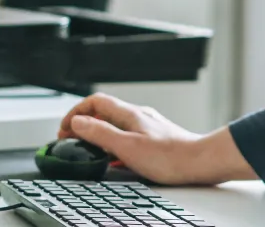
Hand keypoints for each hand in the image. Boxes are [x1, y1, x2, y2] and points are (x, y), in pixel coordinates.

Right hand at [58, 92, 256, 185]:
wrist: (200, 162)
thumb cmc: (169, 156)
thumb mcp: (126, 146)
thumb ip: (100, 133)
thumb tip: (78, 123)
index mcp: (129, 114)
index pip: (95, 102)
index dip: (76, 112)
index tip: (64, 128)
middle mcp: (138, 116)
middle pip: (104, 112)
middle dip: (84, 123)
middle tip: (71, 139)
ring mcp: (147, 127)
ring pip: (115, 126)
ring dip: (98, 135)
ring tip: (87, 149)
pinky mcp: (155, 140)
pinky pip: (127, 138)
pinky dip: (114, 146)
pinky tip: (114, 160)